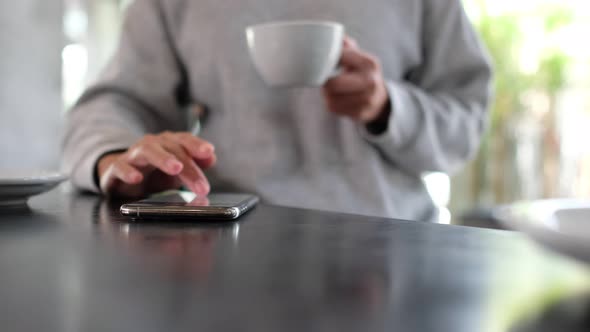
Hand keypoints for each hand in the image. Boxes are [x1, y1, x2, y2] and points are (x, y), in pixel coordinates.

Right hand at [97, 131, 216, 197]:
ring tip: (175, 168)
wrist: (120, 175)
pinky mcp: (116, 168)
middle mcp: (152, 145)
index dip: (196, 145)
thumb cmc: (154, 172)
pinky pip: (121, 167)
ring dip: (163, 158)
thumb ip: (195, 164)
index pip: (184, 140)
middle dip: (189, 168)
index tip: (208, 152)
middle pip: (172, 150)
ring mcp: (134, 155)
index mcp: (168, 143)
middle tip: (202, 186)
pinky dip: (128, 171)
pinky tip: (137, 178)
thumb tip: (211, 158)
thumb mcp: (177, 170)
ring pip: (148, 151)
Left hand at [323, 37, 389, 124]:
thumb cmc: (362, 74)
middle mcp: (370, 82)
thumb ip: (345, 46)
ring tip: (333, 90)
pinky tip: (338, 99)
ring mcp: (366, 100)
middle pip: (332, 84)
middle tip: (327, 79)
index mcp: (369, 63)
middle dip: (325, 82)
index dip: (327, 60)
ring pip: (331, 98)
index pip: (339, 57)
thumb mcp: (359, 57)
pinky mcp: (359, 113)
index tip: (326, 62)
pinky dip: (331, 104)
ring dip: (327, 94)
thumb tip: (331, 35)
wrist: (380, 99)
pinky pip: (334, 108)